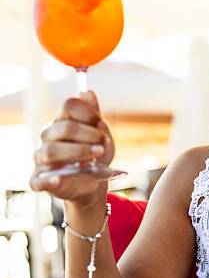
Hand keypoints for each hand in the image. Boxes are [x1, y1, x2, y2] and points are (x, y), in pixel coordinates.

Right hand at [30, 91, 114, 206]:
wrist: (93, 184)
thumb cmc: (95, 157)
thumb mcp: (101, 137)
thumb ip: (95, 117)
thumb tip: (88, 93)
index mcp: (64, 122)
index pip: (69, 106)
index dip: (87, 112)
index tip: (100, 123)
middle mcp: (49, 137)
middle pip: (63, 128)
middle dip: (88, 135)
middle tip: (102, 143)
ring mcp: (42, 159)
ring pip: (50, 151)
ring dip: (77, 152)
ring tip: (96, 156)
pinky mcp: (40, 180)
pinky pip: (38, 180)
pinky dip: (49, 179)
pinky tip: (60, 178)